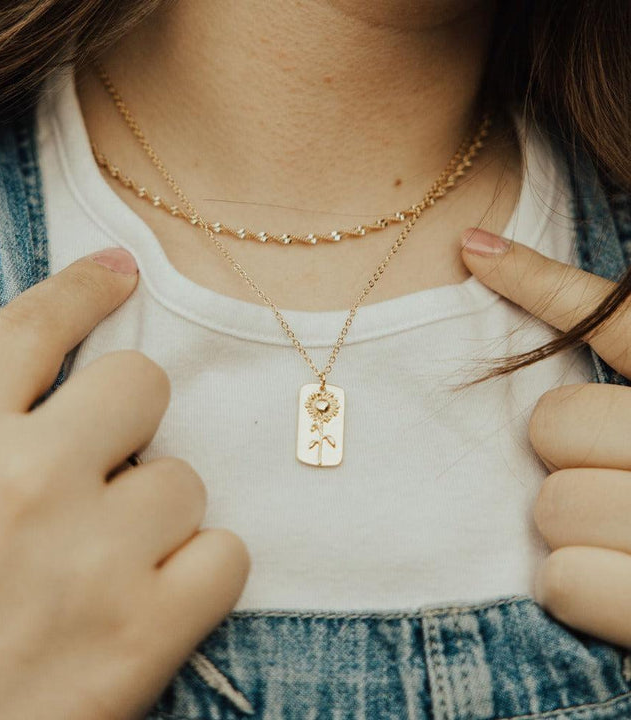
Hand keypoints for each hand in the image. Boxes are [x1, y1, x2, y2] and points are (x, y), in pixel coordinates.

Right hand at [0, 247, 248, 719]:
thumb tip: (45, 375)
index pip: (27, 331)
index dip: (79, 291)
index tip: (118, 274)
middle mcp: (21, 485)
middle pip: (140, 383)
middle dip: (132, 419)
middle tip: (105, 470)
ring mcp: (90, 559)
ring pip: (186, 479)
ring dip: (159, 515)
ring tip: (108, 565)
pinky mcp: (144, 632)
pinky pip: (227, 554)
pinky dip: (201, 573)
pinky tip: (153, 601)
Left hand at [461, 228, 630, 648]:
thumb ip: (606, 352)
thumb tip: (477, 248)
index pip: (615, 322)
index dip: (540, 282)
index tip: (473, 249)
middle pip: (555, 425)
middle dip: (563, 456)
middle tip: (609, 482)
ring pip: (553, 504)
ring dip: (569, 529)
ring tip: (623, 542)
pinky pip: (564, 580)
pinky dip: (575, 590)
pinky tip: (614, 592)